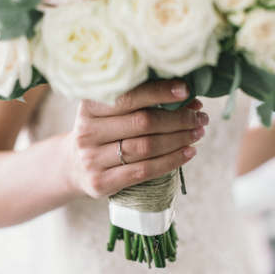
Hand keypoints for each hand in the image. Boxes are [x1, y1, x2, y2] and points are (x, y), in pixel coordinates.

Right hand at [66, 80, 208, 198]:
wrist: (74, 166)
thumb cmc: (103, 133)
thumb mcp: (109, 113)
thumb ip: (140, 104)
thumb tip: (188, 99)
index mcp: (89, 107)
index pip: (129, 96)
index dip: (159, 92)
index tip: (186, 90)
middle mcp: (87, 131)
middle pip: (143, 122)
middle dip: (178, 118)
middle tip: (200, 117)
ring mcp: (92, 159)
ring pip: (146, 147)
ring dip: (179, 139)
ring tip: (198, 133)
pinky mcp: (100, 182)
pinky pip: (144, 171)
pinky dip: (171, 161)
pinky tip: (188, 152)